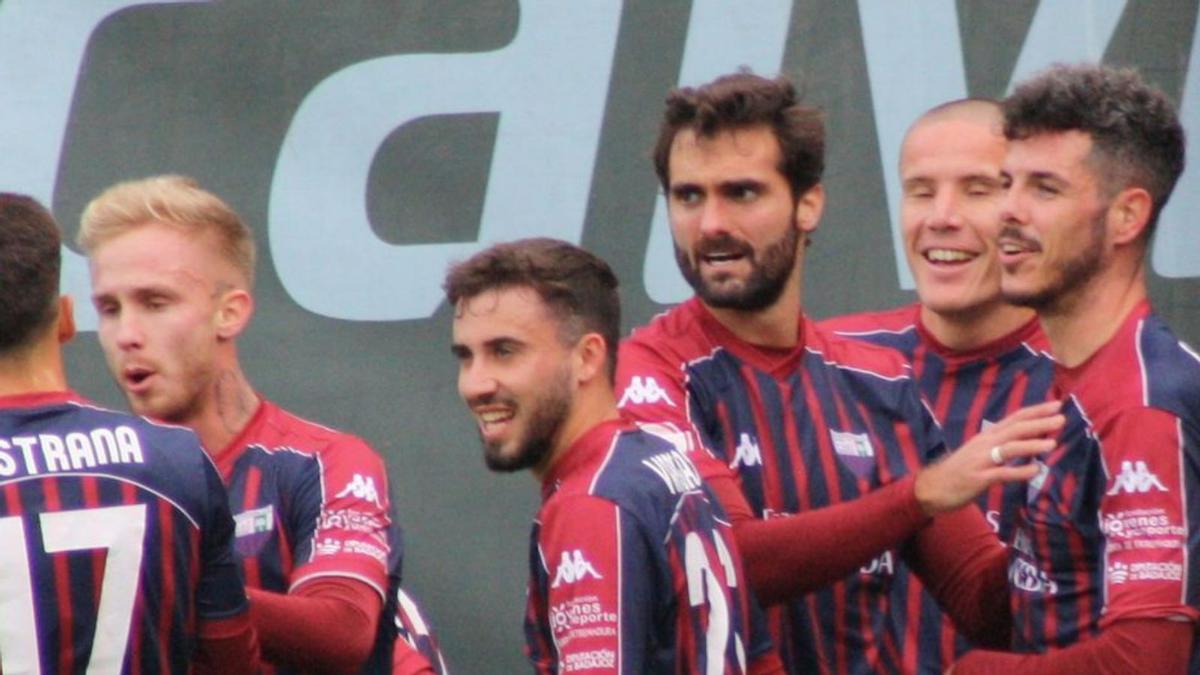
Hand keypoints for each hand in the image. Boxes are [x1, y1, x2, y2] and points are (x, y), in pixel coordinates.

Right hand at [914, 400, 1063, 514]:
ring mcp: (981, 461)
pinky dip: (1020, 472)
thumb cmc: (959, 470)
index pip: (1014, 418)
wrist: (932, 487)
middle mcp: (984, 444)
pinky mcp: (978, 478)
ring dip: (1031, 445)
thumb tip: (1029, 443)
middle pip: (1014, 429)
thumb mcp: (980, 453)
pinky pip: (1002, 474)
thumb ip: (1001, 447)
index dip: (1035, 411)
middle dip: (1038, 423)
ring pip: (1009, 449)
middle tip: (1061, 417)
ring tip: (1052, 443)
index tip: (1056, 404)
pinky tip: (1035, 471)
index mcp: (986, 436)